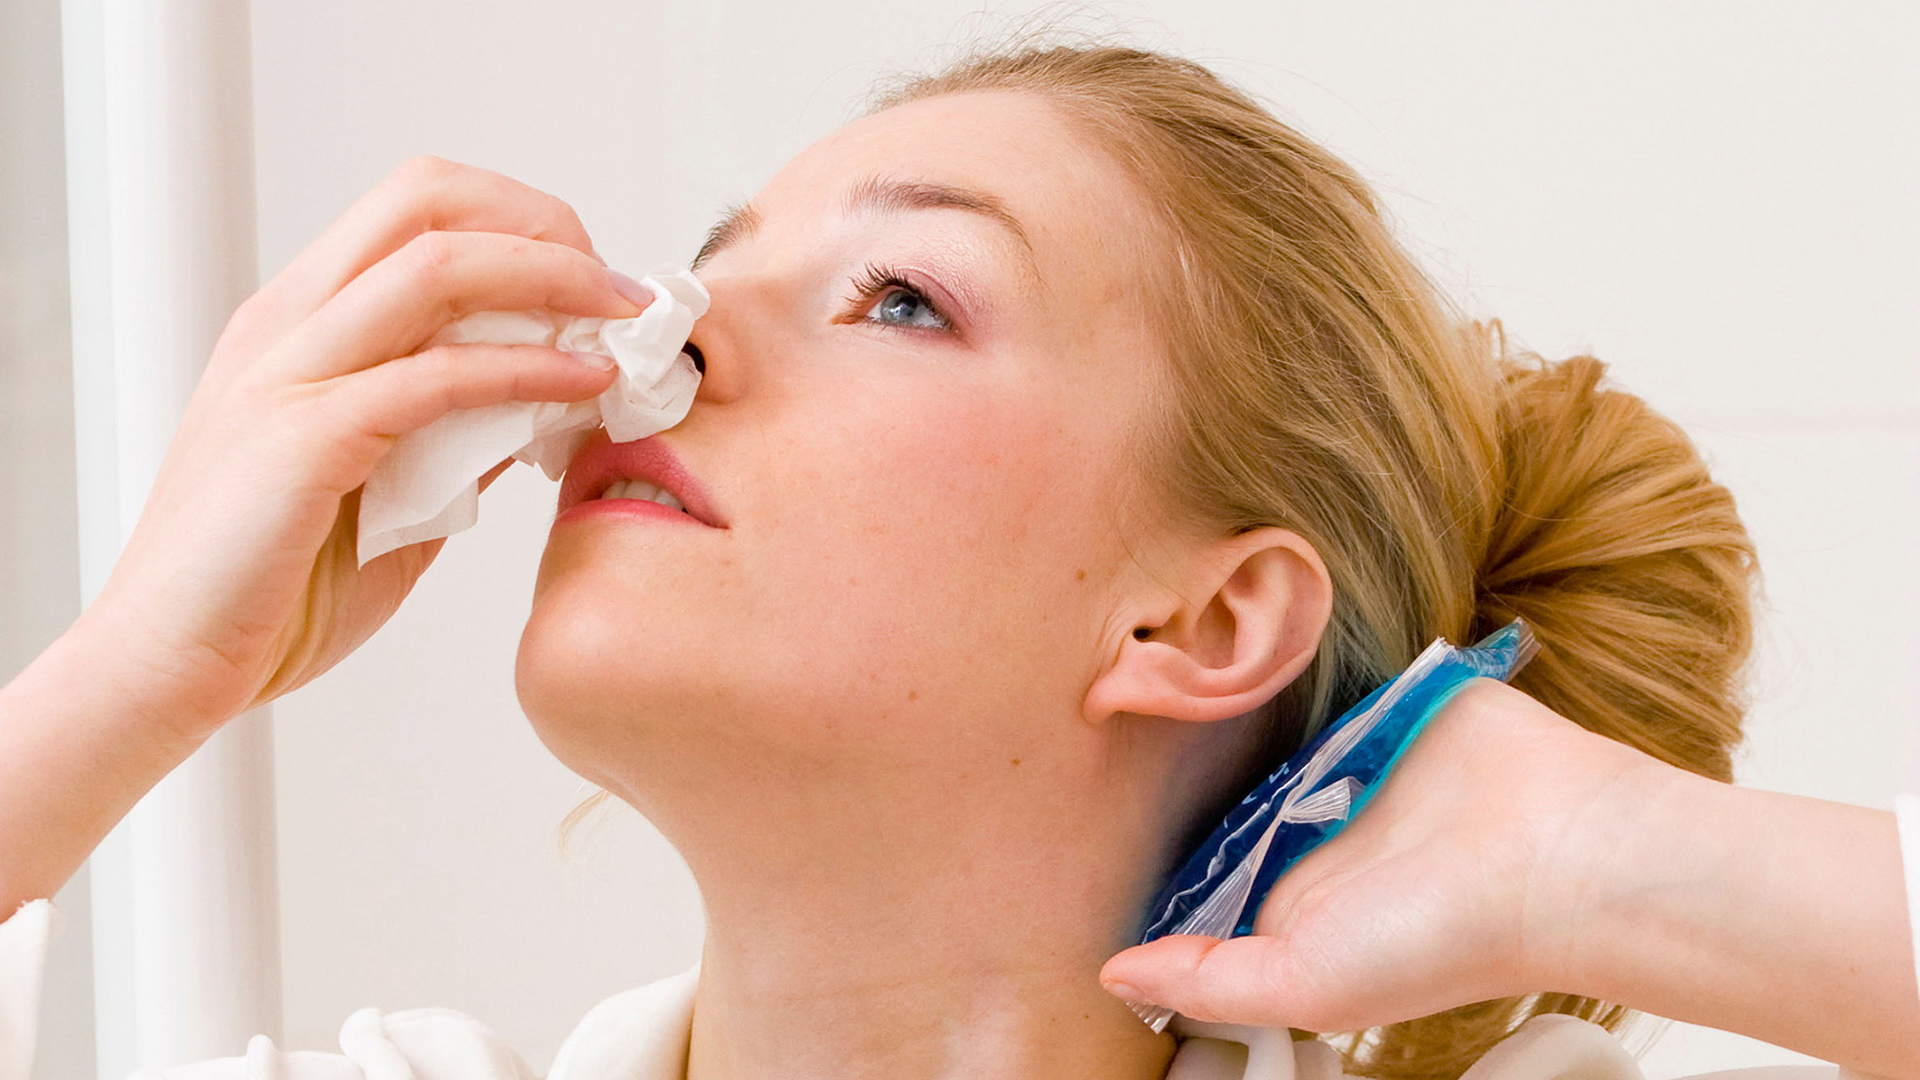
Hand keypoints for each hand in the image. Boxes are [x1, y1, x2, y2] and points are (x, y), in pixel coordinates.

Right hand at [75, 155, 643, 742]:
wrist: (167, 668)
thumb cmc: (271, 589)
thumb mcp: (389, 489)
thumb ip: (457, 435)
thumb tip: (543, 402)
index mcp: (300, 322)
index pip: (419, 207)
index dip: (522, 221)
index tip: (596, 279)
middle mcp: (288, 323)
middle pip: (428, 198)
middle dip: (545, 223)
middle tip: (617, 289)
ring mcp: (288, 372)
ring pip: (436, 264)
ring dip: (554, 278)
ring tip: (622, 320)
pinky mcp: (304, 438)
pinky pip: (438, 375)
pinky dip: (530, 369)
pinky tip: (585, 387)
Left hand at [1099, 678, 1665, 1031]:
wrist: (1556, 850)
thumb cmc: (1442, 935)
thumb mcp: (1309, 986)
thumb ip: (1210, 982)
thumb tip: (1114, 976)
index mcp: (1288, 894)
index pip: (1198, 867)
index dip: (1148, 845)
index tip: (1081, 811)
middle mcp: (1311, 826)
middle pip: (1218, 790)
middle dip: (1168, 766)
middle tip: (1101, 712)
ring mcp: (1346, 759)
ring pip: (1257, 727)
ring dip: (1217, 702)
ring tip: (1152, 663)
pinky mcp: (1380, 701)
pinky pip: (1316, 672)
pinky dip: (1284, 657)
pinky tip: (1232, 634)